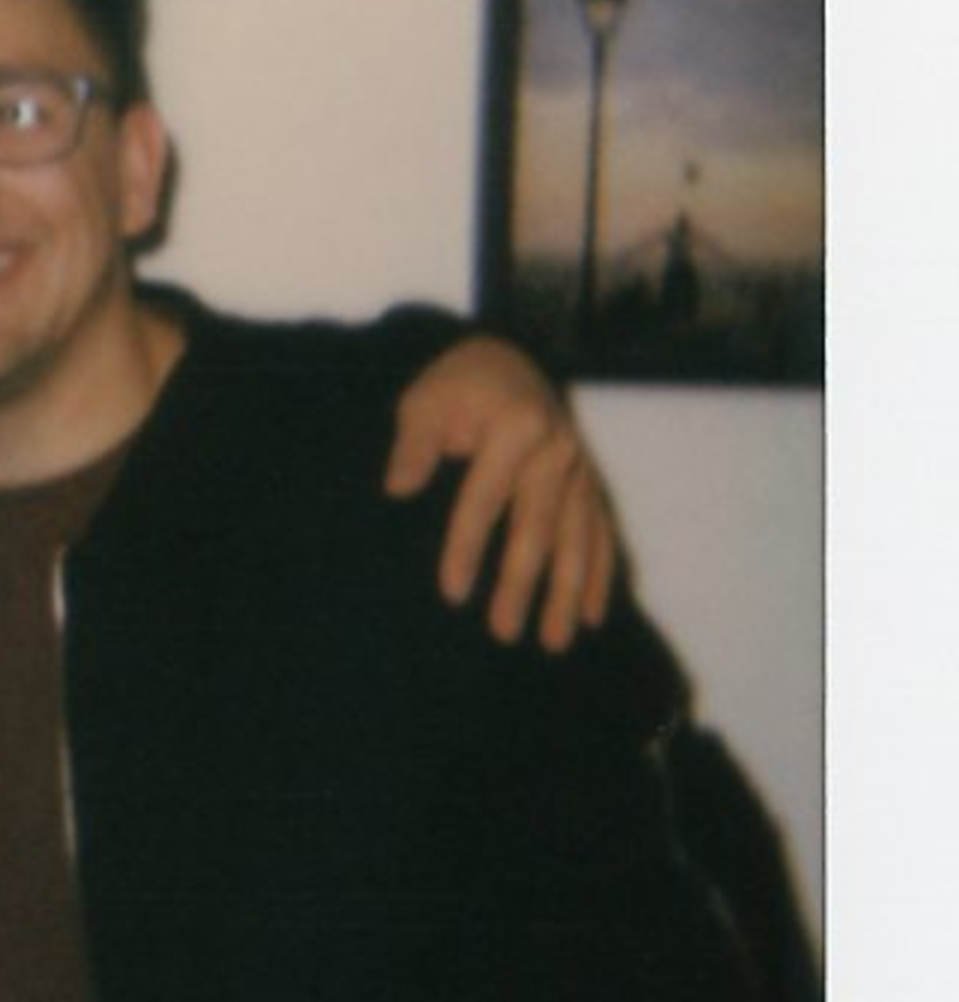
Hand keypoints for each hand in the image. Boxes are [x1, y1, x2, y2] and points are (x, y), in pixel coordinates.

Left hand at [384, 336, 619, 651]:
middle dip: (522, 585)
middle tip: (505, 633)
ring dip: (568, 593)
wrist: (504, 360)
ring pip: (578, 540)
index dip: (467, 547)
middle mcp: (557, 450)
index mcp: (517, 427)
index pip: (486, 499)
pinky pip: (601, 533)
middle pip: (537, 529)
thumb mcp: (424, 401)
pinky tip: (594, 615)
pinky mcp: (590, 483)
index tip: (453, 593)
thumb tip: (399, 488)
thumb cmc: (455, 387)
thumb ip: (413, 444)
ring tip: (554, 641)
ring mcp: (580, 468)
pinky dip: (600, 575)